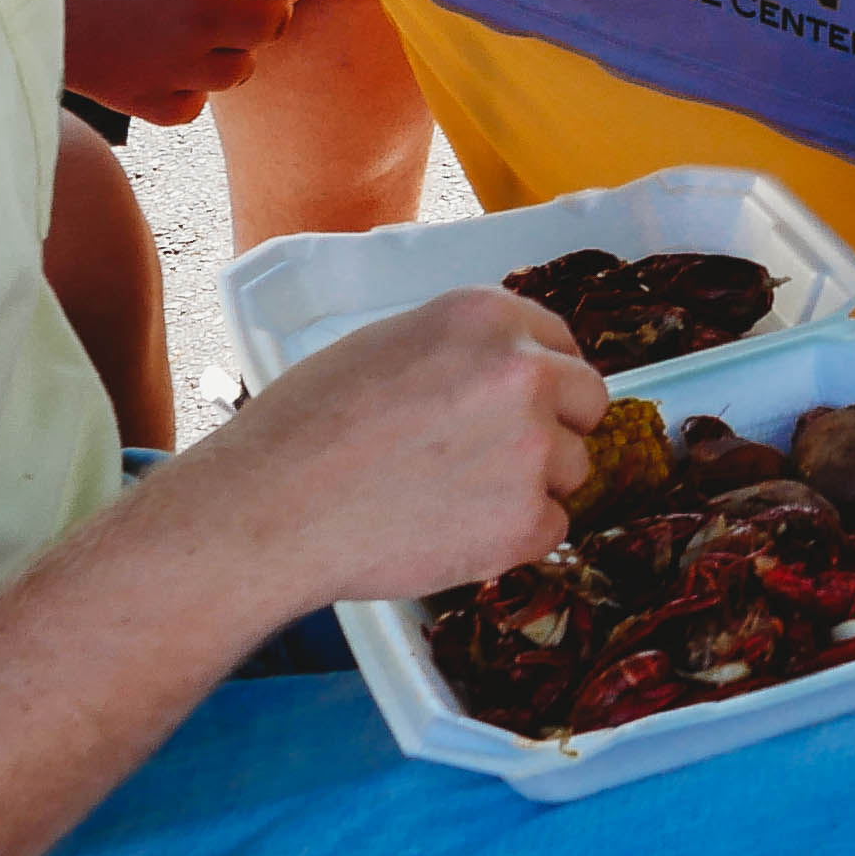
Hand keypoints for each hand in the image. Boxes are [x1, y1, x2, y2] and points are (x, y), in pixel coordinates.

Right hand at [58, 0, 320, 122]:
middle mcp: (207, 13)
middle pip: (276, 22)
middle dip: (258, 8)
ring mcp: (177, 62)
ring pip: (241, 70)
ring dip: (224, 51)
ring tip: (185, 28)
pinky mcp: (143, 99)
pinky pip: (193, 105)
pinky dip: (183, 88)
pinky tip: (157, 62)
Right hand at [149, 283, 602, 604]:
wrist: (267, 513)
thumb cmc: (304, 428)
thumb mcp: (387, 345)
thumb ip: (462, 349)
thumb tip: (507, 366)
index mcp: (487, 315)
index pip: (560, 342)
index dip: (539, 379)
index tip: (516, 405)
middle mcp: (524, 371)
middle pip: (587, 400)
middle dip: (554, 428)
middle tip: (493, 458)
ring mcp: (532, 446)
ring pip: (572, 470)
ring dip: (529, 488)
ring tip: (449, 499)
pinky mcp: (526, 519)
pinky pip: (552, 528)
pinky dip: (514, 540)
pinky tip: (451, 534)